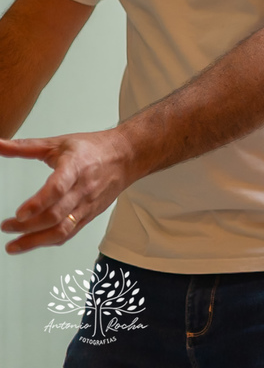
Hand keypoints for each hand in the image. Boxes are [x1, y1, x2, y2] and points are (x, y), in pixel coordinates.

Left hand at [0, 130, 134, 254]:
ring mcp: (87, 205)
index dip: (38, 203)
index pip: (58, 188)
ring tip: (14, 245)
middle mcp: (83, 189)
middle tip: (7, 226)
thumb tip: (0, 145)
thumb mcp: (59, 143)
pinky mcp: (89, 215)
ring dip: (36, 241)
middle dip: (28, 226)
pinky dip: (50, 241)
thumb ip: (26, 146)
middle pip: (56, 215)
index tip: (19, 213)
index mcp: (76, 167)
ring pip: (63, 230)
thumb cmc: (93, 149)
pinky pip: (69, 233)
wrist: (126, 157)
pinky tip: (34, 242)